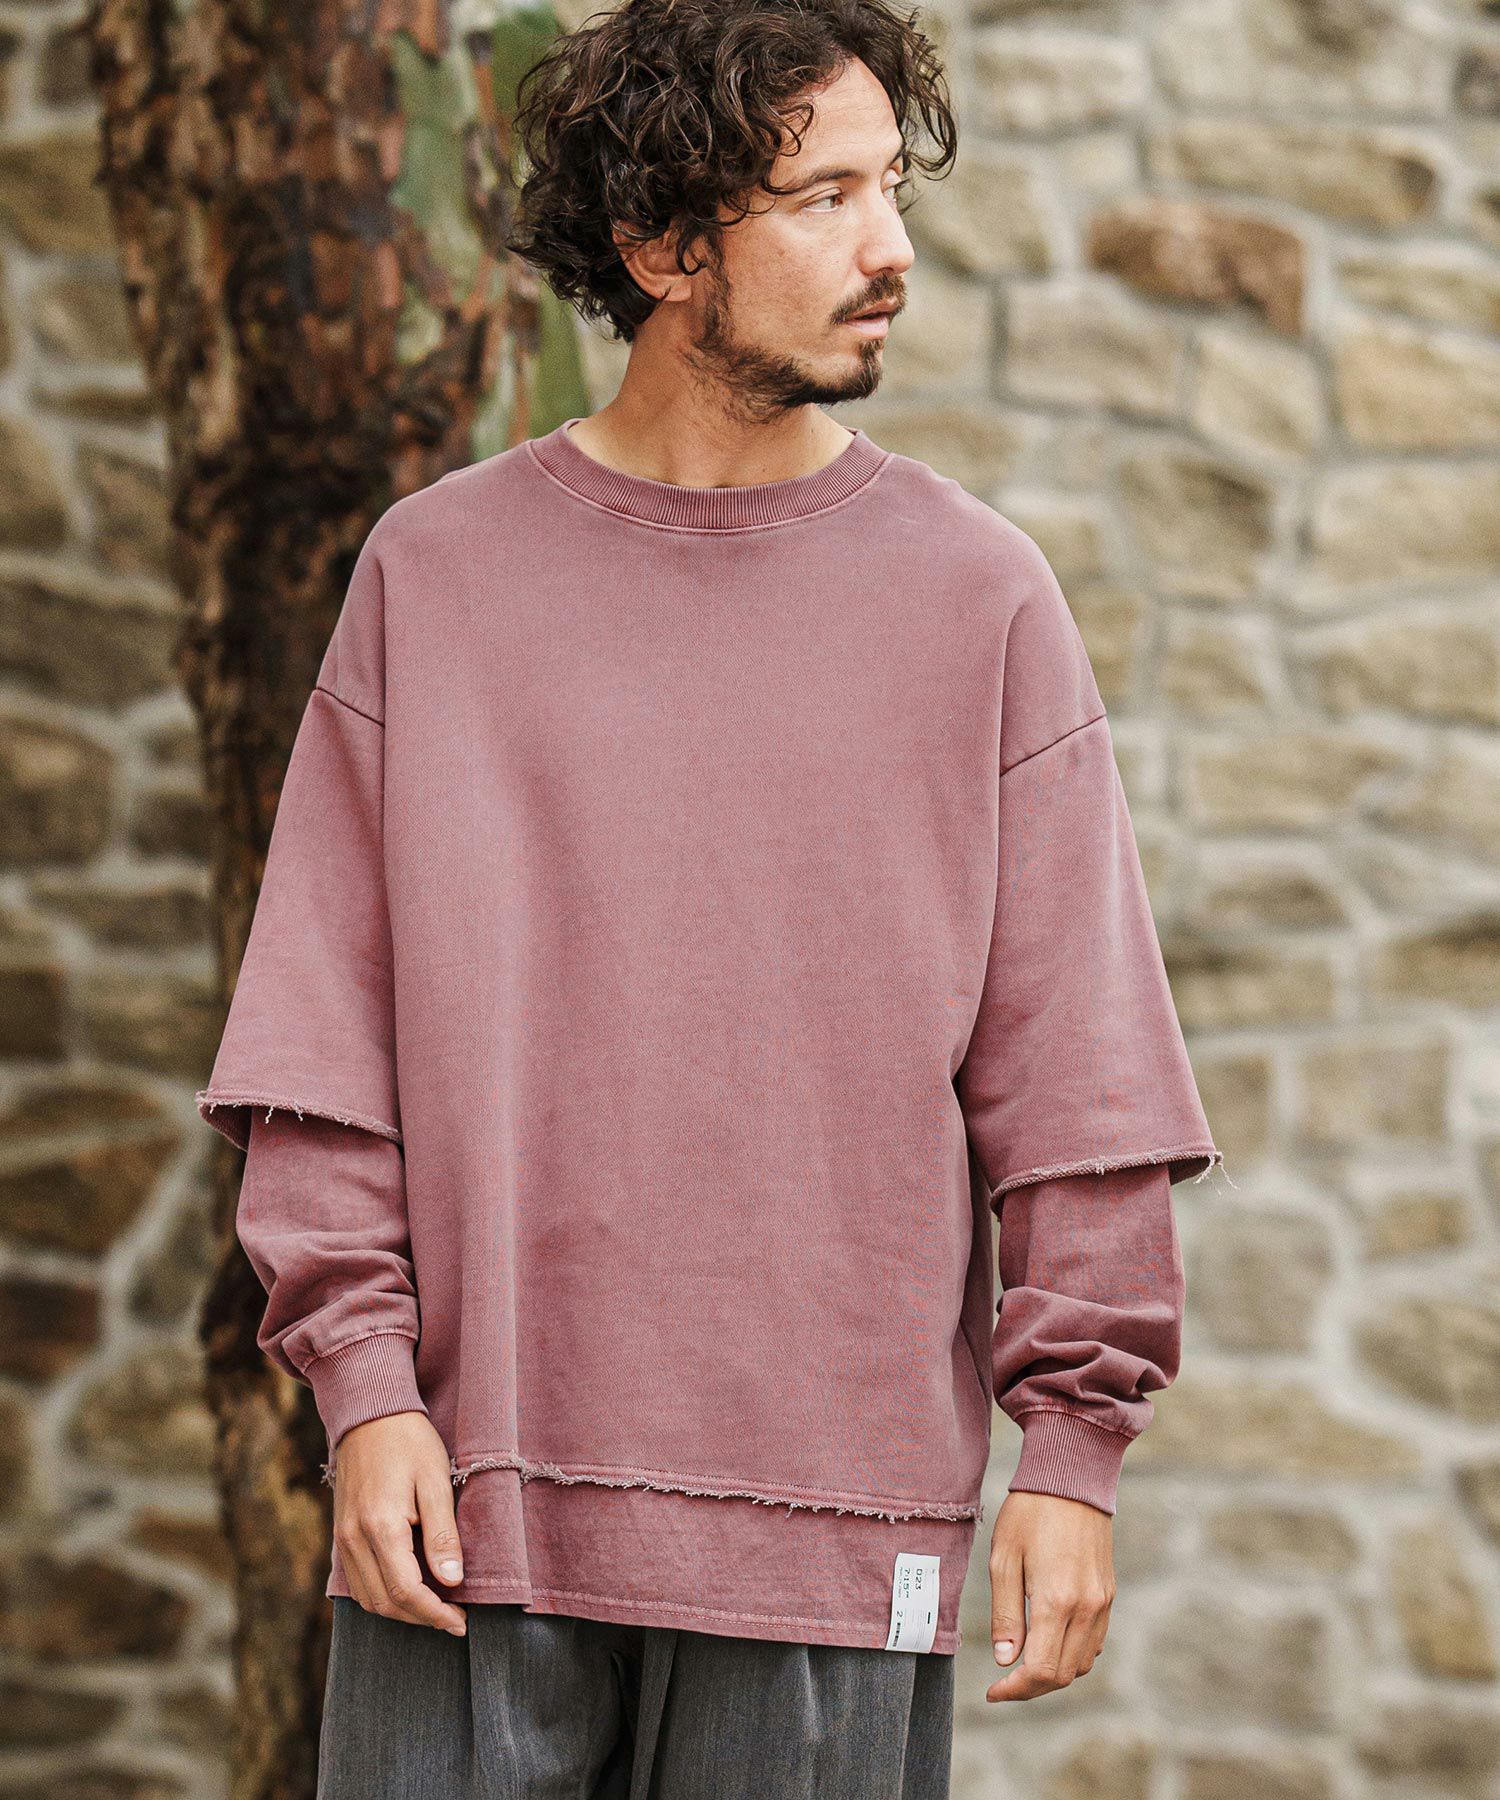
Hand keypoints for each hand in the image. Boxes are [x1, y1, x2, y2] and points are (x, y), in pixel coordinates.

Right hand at [332, 1411, 467, 1634]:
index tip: (461, 1623)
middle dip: (420, 1618)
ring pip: (368, 1598)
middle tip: (453, 1619)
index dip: (435, 1614)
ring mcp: (343, 1538)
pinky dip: (382, 1595)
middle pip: (384, 1603)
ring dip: (400, 1611)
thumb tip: (451, 1581)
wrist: (369, 1414)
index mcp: (380, 1527)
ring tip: (435, 1607)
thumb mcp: (436, 1481)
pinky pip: (358, 1581)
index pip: (406, 1592)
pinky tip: (409, 1588)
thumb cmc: (409, 1441)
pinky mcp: (341, 1533)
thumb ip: (443, 1535)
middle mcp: (354, 1539)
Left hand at [986, 1490, 1113, 1701]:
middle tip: (1003, 1681)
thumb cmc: (1029, 1512)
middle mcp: (1086, 1608)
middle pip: (1062, 1675)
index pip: (1040, 1670)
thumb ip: (1004, 1613)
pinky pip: (1094, 1642)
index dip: (1015, 1689)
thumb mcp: (1003, 1558)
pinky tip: (1048, 1640)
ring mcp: (1102, 1602)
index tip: (992, 1691)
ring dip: (1053, 1672)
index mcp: (1056, 1600)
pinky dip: (1072, 1653)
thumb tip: (1005, 1659)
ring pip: (1081, 1663)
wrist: (1071, 1476)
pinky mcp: (1109, 1594)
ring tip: (1023, 1661)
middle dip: (1031, 1687)